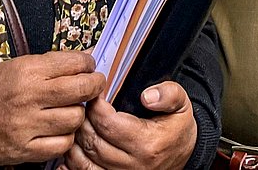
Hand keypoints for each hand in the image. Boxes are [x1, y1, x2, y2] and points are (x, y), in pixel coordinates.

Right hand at [0, 51, 104, 164]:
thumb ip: (54, 62)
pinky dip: (65, 137)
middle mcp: (29, 97)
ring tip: (69, 109)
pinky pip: (62, 144)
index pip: (76, 63)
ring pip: (75, 118)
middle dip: (94, 85)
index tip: (89, 67)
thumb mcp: (20, 65)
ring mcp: (27, 125)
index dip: (89, 64)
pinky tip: (58, 130)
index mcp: (28, 71)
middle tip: (93, 86)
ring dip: (78, 114)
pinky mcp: (24, 149)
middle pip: (82, 90)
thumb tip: (87, 57)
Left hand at [63, 81, 196, 169]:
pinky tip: (73, 147)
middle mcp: (133, 165)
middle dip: (83, 121)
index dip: (96, 107)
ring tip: (78, 124)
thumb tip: (147, 96)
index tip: (94, 95)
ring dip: (75, 141)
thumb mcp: (182, 104)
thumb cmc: (177, 129)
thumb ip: (168, 94)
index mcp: (148, 144)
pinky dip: (73, 163)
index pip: (110, 124)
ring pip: (84, 161)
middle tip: (83, 106)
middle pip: (93, 142)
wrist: (185, 155)